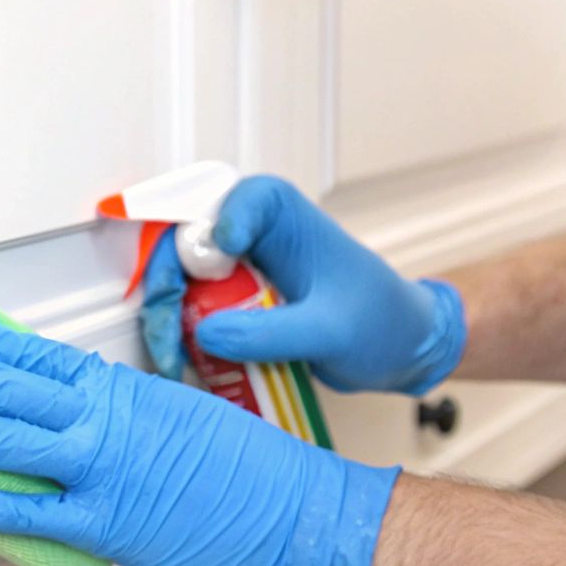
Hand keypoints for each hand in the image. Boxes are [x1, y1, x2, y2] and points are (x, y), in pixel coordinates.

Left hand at [0, 307, 398, 565]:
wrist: (301, 511)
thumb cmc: (254, 468)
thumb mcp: (181, 412)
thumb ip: (125, 410)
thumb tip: (81, 413)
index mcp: (124, 389)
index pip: (33, 355)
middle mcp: (106, 420)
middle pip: (5, 389)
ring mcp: (103, 469)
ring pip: (5, 440)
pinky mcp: (108, 522)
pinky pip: (32, 512)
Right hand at [140, 176, 466, 394]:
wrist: (398, 350)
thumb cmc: (382, 323)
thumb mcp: (331, 332)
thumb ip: (272, 332)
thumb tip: (206, 334)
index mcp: (283, 216)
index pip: (238, 200)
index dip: (213, 228)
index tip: (216, 261)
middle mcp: (251, 234)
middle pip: (186, 243)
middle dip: (167, 288)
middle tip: (169, 336)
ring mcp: (236, 269)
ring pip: (178, 280)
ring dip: (166, 319)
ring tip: (173, 360)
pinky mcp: (229, 302)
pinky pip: (189, 310)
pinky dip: (179, 336)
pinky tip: (184, 364)